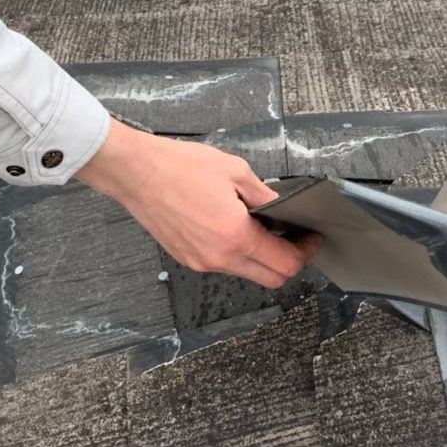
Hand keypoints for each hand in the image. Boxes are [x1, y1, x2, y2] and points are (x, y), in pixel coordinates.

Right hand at [77, 120, 320, 288]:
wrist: (136, 172)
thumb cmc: (179, 167)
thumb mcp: (236, 172)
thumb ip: (266, 197)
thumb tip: (285, 210)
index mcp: (236, 237)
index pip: (285, 263)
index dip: (305, 252)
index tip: (311, 238)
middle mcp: (219, 258)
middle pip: (271, 278)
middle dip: (289, 261)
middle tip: (294, 237)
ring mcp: (201, 262)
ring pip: (247, 273)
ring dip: (261, 257)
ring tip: (262, 227)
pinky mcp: (187, 259)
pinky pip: (224, 265)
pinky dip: (238, 253)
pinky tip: (235, 228)